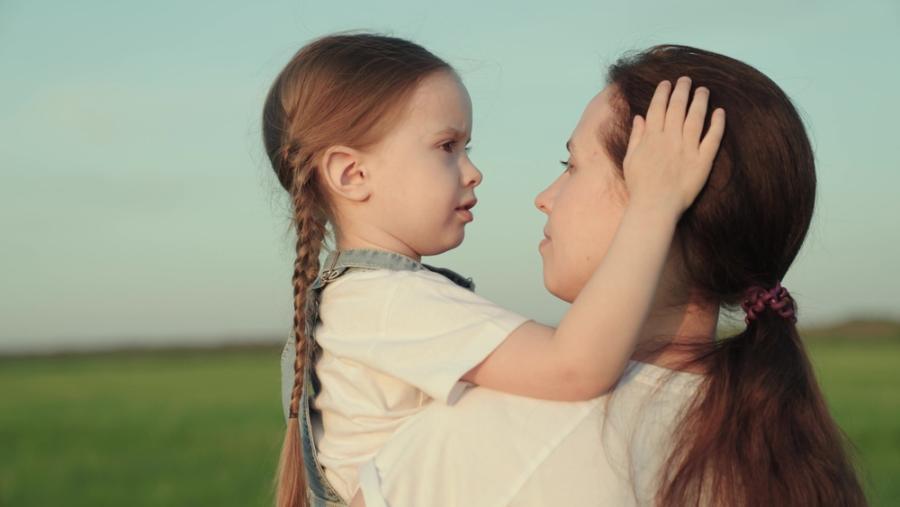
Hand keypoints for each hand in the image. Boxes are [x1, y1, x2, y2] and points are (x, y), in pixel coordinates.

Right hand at [622, 76, 725, 214]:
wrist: (655, 206)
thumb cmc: (639, 185)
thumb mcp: (630, 159)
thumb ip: (636, 137)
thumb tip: (639, 117)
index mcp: (652, 138)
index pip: (658, 108)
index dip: (663, 93)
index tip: (667, 83)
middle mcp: (670, 139)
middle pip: (677, 108)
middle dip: (682, 91)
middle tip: (686, 80)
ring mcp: (688, 149)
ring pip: (696, 118)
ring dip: (700, 101)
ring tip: (703, 90)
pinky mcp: (702, 161)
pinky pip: (712, 138)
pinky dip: (717, 124)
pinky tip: (720, 112)